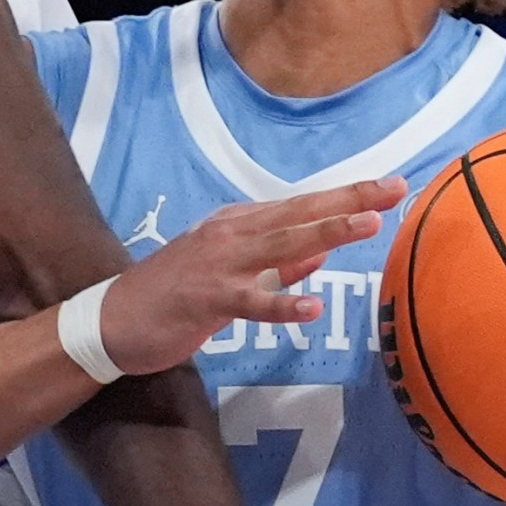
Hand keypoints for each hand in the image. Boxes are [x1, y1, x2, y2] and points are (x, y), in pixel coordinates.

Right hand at [100, 178, 407, 375]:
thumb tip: (321, 253)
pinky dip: (280, 304)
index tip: (389, 185)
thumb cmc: (172, 297)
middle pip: (299, 215)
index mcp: (238, 225)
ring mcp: (218, 265)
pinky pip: (250, 302)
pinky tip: (310, 307)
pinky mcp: (205, 300)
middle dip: (349, 201)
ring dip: (325, 234)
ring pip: (280, 246)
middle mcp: (231, 235)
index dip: (346, 196)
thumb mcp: (230, 274)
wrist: (111, 320)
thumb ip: (276, 265)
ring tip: (367, 225)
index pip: (302, 207)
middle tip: (394, 188)